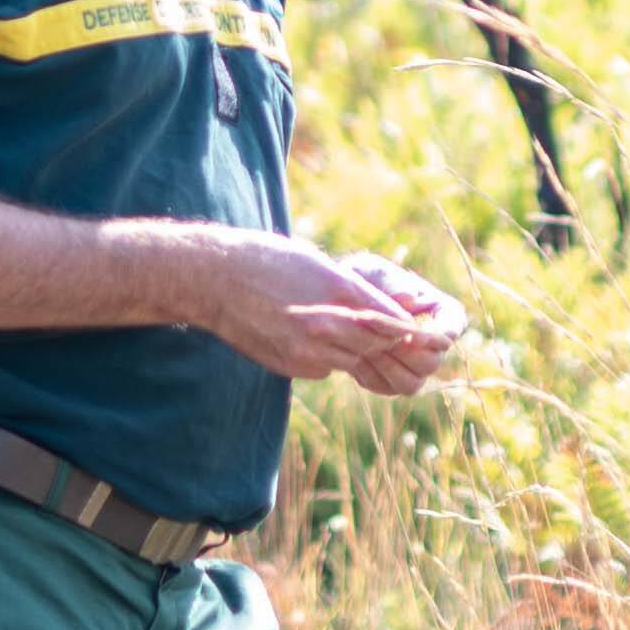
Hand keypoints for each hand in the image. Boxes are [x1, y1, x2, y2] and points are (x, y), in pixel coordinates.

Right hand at [217, 238, 470, 396]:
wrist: (216, 280)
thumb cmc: (269, 261)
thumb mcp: (318, 266)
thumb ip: (355, 292)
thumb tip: (389, 317)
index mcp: (337, 293)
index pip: (390, 320)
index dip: (402, 325)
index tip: (413, 328)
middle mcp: (326, 326)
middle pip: (375, 345)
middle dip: (380, 339)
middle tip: (382, 331)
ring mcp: (306, 350)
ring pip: (349, 359)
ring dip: (350, 349)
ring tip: (331, 326)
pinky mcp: (290, 366)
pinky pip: (322, 368)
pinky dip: (323, 357)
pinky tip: (302, 336)